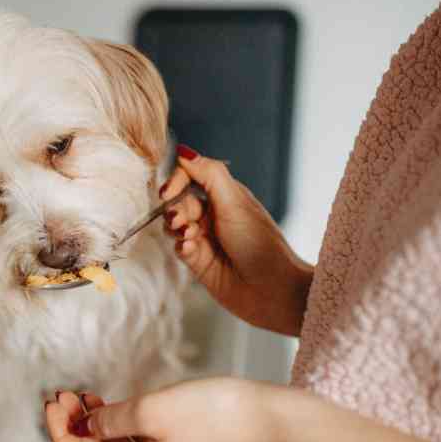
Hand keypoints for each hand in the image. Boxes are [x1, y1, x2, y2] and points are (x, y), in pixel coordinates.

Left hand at [43, 379, 292, 441]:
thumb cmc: (217, 415)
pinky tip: (117, 407)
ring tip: (85, 397)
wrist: (267, 421)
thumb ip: (113, 420)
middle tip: (65, 396)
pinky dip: (120, 428)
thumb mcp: (152, 410)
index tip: (53, 406)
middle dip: (75, 428)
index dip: (60, 435)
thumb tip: (90, 427)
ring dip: (97, 426)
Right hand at [162, 144, 313, 335]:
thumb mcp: (234, 201)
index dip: (177, 180)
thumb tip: (183, 151)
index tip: (168, 191)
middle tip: (181, 221)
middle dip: (175, 208)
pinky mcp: (199, 262)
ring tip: (189, 236)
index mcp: (226, 196)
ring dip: (176, 228)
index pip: (191, 176)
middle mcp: (215, 215)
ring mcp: (206, 239)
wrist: (272, 290)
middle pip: (179, 201)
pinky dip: (181, 246)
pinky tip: (191, 250)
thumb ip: (208, 174)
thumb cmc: (261, 244)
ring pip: (175, 225)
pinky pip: (179, 248)